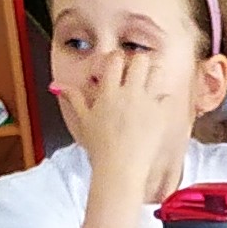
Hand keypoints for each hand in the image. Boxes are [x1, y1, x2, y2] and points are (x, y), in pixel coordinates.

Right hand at [57, 46, 181, 188]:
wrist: (120, 169)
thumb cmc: (101, 148)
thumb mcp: (84, 121)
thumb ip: (74, 99)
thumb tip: (59, 86)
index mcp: (108, 92)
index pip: (115, 58)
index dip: (117, 59)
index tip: (118, 68)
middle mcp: (128, 93)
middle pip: (139, 59)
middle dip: (138, 62)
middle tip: (136, 74)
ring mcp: (146, 103)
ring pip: (156, 72)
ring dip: (153, 75)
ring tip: (149, 86)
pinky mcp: (160, 116)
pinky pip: (167, 96)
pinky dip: (164, 98)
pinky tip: (158, 106)